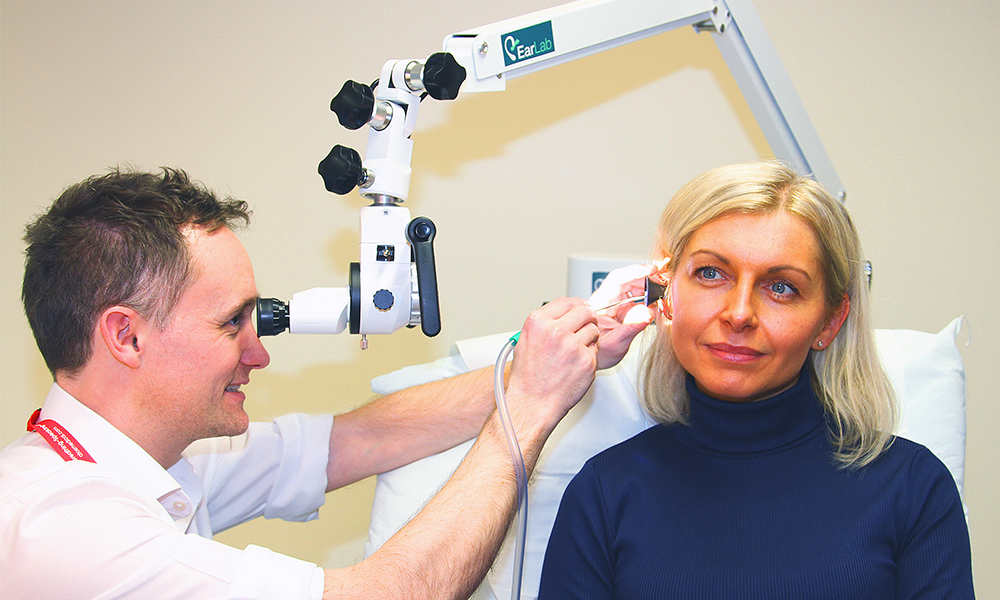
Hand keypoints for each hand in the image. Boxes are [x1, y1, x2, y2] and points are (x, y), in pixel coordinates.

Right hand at [505, 297, 598, 426]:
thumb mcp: (526, 340)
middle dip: (588, 318)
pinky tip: (576, 364)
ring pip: (593, 329)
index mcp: (538, 322)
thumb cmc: (528, 376)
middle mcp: (555, 331)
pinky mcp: (586, 361)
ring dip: (589, 338)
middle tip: (586, 326)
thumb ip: (545, 323)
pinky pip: (596, 349)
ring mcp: (572, 346)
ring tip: (576, 351)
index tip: (581, 310)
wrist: (533, 402)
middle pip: (585, 311)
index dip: (577, 305)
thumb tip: (564, 313)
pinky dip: (589, 355)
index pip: (566, 301)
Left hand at [588, 263, 659, 369]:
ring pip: (632, 288)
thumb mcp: (616, 344)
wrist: (591, 359)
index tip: (651, 270)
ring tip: (658, 297)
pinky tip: (653, 306)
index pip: (617, 279)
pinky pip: (635, 299)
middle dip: (645, 280)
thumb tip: (648, 313)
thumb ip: (632, 328)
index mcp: (601, 303)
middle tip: (661, 285)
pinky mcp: (621, 309)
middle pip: (626, 280)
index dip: (635, 272)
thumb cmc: (598, 353)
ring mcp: (614, 304)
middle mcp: (607, 300)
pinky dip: (646, 300)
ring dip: (647, 290)